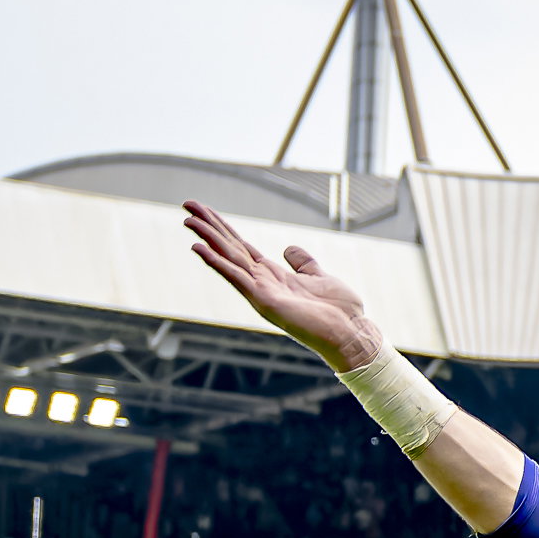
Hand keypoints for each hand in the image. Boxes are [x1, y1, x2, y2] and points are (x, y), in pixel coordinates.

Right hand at [185, 201, 380, 370]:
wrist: (352, 333)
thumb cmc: (339, 310)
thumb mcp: (319, 276)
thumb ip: (303, 262)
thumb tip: (289, 248)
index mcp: (273, 275)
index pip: (241, 247)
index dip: (223, 228)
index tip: (204, 210)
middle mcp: (262, 282)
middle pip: (230, 248)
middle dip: (209, 226)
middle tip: (186, 205)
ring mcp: (261, 292)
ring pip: (229, 258)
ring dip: (207, 239)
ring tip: (187, 220)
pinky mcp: (264, 301)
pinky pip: (236, 277)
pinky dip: (217, 263)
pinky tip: (199, 248)